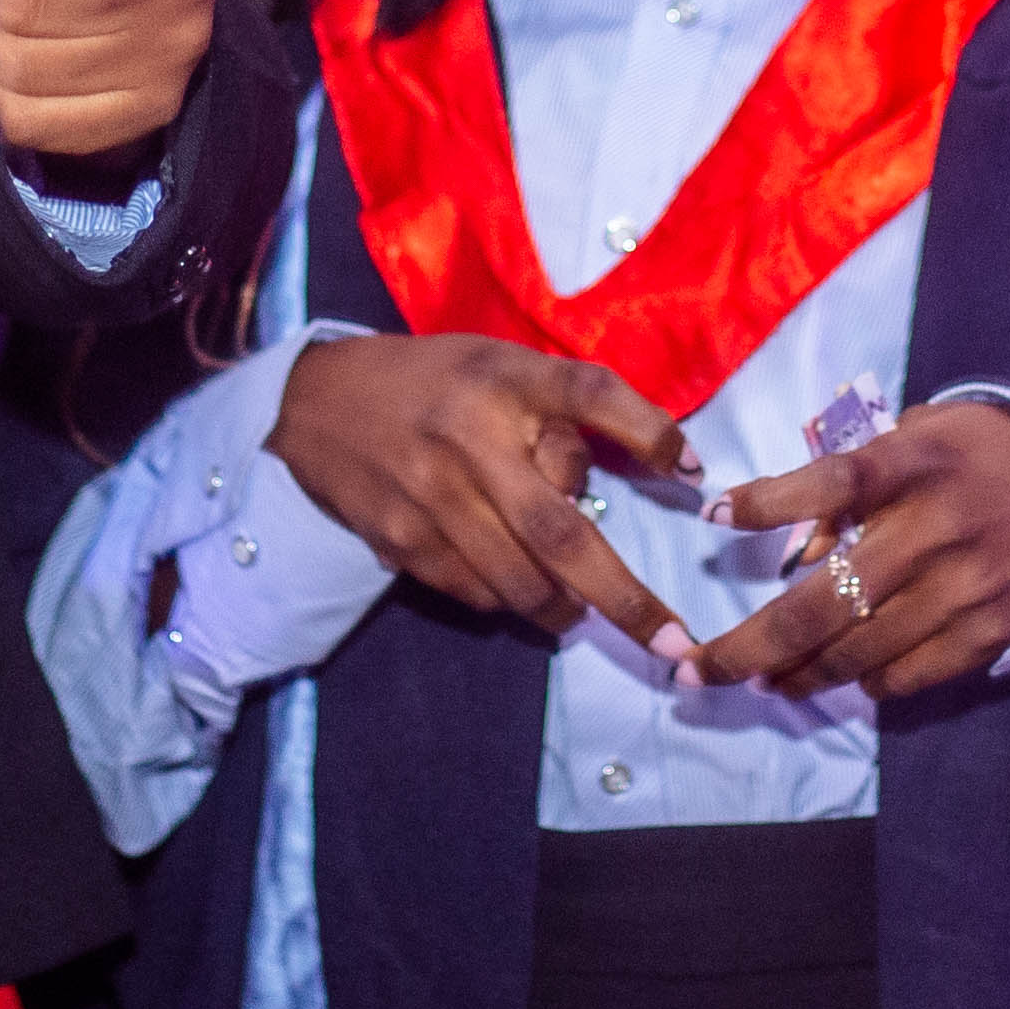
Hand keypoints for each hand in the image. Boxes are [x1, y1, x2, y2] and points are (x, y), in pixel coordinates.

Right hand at [267, 334, 692, 650]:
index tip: (693, 477)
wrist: (316, 402)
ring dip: (564, 608)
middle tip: (672, 643)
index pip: (589, 392)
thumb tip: (663, 467)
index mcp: (504, 380)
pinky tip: (509, 582)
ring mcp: (431, 496)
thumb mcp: (500, 365)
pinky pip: (475, 593)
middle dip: (623, 598)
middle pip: (561, 531)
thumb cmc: (433, 382)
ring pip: (520, 582)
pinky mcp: (399, 540)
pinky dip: (506, 600)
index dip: (648, 432)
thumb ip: (566, 410)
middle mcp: (470, 438)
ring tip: (576, 607)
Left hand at [686, 400, 1009, 701]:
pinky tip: (842, 676)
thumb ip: (855, 484)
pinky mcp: (990, 633)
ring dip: (796, 675)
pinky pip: (908, 676)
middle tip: (698, 672)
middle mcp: (938, 529)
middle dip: (748, 648)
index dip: (768, 502)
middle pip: (823, 603)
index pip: (833, 483)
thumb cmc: (977, 455)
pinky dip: (865, 681)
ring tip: (762, 681)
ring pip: (856, 653)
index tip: (712, 517)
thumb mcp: (918, 437)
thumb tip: (797, 552)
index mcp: (917, 463)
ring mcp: (966, 590)